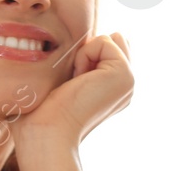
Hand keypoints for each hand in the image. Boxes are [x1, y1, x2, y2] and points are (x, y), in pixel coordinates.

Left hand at [11, 31, 133, 154]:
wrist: (45, 134)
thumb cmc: (41, 113)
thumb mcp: (59, 80)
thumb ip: (78, 59)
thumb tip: (104, 36)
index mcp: (111, 89)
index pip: (103, 47)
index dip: (80, 54)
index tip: (68, 85)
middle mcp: (124, 87)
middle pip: (107, 40)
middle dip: (83, 52)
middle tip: (71, 84)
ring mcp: (128, 81)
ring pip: (105, 40)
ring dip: (81, 56)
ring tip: (74, 85)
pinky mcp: (124, 74)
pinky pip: (104, 41)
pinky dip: (84, 56)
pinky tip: (78, 82)